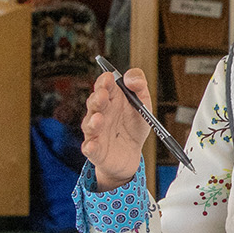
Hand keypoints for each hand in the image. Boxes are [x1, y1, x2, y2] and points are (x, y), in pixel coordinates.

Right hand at [81, 68, 152, 189]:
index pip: (104, 86)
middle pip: (94, 103)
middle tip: (103, 95)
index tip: (109, 77)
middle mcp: (100, 113)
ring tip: (99, 118)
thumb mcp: (143, 104)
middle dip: (97, 98)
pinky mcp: (95, 151)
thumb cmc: (134, 126)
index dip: (105, 81)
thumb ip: (140, 87)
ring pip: (89, 125)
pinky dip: (90, 147)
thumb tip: (131, 78)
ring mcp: (95, 132)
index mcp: (111, 99)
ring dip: (93, 121)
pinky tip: (92, 145)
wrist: (131, 155)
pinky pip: (89, 148)